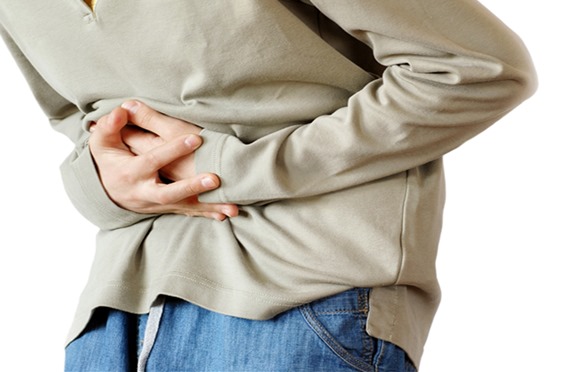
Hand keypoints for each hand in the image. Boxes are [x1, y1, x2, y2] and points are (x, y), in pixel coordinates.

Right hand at [89, 107, 237, 219]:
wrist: (106, 192)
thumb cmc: (108, 161)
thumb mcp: (102, 143)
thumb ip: (110, 126)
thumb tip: (121, 111)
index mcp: (131, 173)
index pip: (153, 161)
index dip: (172, 150)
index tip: (195, 139)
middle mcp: (145, 192)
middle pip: (169, 193)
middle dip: (191, 187)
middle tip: (214, 179)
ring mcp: (157, 204)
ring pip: (183, 207)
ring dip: (207, 206)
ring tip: (231, 206)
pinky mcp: (167, 209)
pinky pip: (188, 212)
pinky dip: (207, 214)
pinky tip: (226, 214)